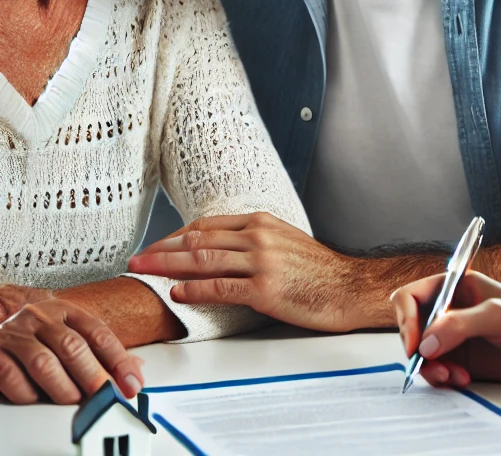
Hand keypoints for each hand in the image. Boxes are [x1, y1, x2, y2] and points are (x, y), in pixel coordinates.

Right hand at [0, 290, 143, 404]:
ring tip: (75, 400)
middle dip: (93, 375)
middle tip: (105, 395)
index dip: (119, 359)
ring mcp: (17, 335)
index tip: (132, 382)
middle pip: (73, 347)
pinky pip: (13, 377)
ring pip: (44, 364)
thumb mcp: (69, 328)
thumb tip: (134, 368)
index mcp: (66, 310)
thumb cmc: (38, 329)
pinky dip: (28, 393)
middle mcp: (42, 318)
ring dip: (63, 388)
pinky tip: (38, 398)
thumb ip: (98, 348)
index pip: (99, 333)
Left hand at [127, 213, 351, 330]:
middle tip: (136, 259)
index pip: (207, 224)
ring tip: (144, 273)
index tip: (155, 246)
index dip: (175, 235)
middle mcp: (259, 237)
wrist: (348, 287)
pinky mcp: (265, 289)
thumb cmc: (318, 270)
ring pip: (203, 259)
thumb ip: (253, 241)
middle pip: (198, 239)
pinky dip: (194, 290)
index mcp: (262, 222)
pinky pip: (220, 287)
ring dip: (167, 267)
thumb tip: (219, 248)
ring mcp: (262, 262)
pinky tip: (177, 293)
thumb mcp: (285, 241)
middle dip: (161, 250)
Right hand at [391, 270, 500, 387]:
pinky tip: (462, 379)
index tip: (416, 344)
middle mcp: (450, 310)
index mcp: (455, 286)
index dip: (407, 318)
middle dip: (417, 348)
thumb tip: (426, 343)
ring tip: (451, 376)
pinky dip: (442, 378)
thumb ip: (460, 325)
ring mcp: (453, 336)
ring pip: (421, 353)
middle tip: (429, 364)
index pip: (413, 295)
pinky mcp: (460, 360)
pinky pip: (436, 370)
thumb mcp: (497, 315)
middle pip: (411, 327)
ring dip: (430, 368)